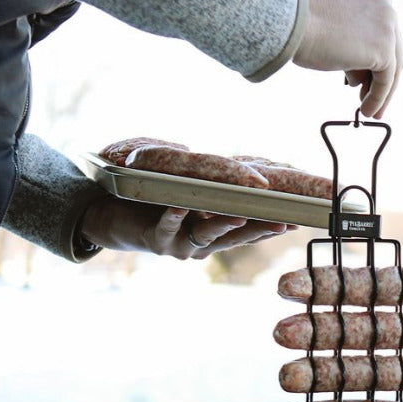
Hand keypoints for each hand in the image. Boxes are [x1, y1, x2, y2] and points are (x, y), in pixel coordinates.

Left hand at [79, 196, 292, 259]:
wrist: (105, 215)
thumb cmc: (146, 195)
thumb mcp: (180, 182)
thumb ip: (202, 175)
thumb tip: (217, 158)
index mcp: (211, 228)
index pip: (247, 229)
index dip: (270, 225)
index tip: (297, 219)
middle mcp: (200, 242)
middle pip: (236, 237)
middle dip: (260, 230)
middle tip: (284, 223)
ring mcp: (179, 244)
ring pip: (207, 237)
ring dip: (224, 227)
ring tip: (240, 217)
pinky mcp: (155, 240)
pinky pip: (166, 227)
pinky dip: (174, 217)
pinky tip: (181, 206)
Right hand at [292, 0, 402, 118]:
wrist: (292, 25)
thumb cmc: (301, 27)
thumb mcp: (332, 24)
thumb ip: (351, 38)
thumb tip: (360, 71)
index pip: (381, 30)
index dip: (375, 56)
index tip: (367, 77)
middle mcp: (383, 2)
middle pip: (391, 48)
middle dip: (380, 77)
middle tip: (368, 96)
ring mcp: (387, 24)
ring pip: (392, 66)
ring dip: (381, 92)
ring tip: (369, 110)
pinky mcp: (385, 48)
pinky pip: (386, 80)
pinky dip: (378, 98)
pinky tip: (367, 111)